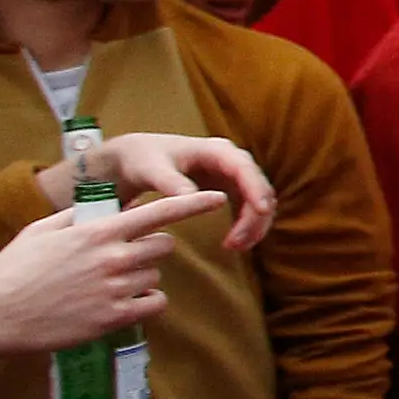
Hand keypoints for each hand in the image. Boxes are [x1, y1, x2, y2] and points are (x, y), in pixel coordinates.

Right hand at [0, 189, 223, 357]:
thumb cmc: (12, 270)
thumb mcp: (42, 230)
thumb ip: (81, 216)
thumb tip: (113, 208)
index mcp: (96, 231)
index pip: (158, 212)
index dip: (193, 204)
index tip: (218, 198)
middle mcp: (112, 258)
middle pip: (164, 246)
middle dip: (150, 249)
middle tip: (120, 258)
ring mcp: (114, 289)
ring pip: (155, 274)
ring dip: (141, 276)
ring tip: (106, 284)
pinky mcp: (113, 319)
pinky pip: (154, 303)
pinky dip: (146, 301)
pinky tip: (123, 302)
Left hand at [51, 132, 275, 250]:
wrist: (137, 159)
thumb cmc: (143, 160)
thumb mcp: (152, 170)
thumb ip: (171, 182)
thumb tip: (192, 199)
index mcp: (215, 150)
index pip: (245, 168)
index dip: (256, 188)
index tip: (262, 211)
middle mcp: (230, 161)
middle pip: (258, 186)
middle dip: (255, 216)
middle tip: (238, 244)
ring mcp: (231, 175)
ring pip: (257, 200)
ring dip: (253, 225)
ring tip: (236, 247)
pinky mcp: (227, 189)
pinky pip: (247, 208)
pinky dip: (246, 226)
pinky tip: (233, 243)